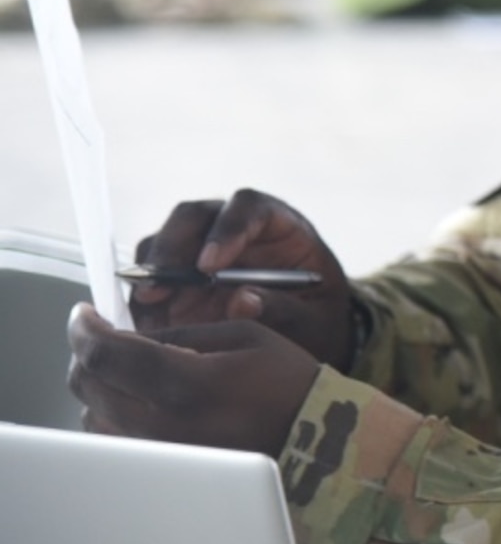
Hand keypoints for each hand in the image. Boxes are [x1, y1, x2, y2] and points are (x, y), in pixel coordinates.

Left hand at [67, 303, 323, 457]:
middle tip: (104, 334)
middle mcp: (161, 423)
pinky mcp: (161, 468)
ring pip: (90, 414)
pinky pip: (112, 438)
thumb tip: (132, 335)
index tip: (85, 314)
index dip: (84, 327)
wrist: (313, 441)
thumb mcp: (243, 335)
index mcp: (185, 382)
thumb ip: (179, 334)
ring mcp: (157, 452)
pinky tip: (138, 398)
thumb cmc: (288, 385)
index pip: (104, 352)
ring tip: (125, 367)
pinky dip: (112, 411)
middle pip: (86, 384)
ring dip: (99, 383)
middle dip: (87, 352)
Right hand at [129, 189, 355, 369]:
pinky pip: (149, 279)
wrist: (304, 336)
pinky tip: (145, 325)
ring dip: (150, 273)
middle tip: (158, 287)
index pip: (249, 206)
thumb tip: (241, 301)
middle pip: (193, 216)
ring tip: (147, 308)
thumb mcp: (314, 320)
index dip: (226, 229)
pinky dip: (142, 301)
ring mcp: (200, 250)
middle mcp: (233, 227)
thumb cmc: (316, 319)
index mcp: (279, 224)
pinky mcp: (177, 278)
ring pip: (162, 242)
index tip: (209, 265)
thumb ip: (284, 309)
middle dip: (172, 248)